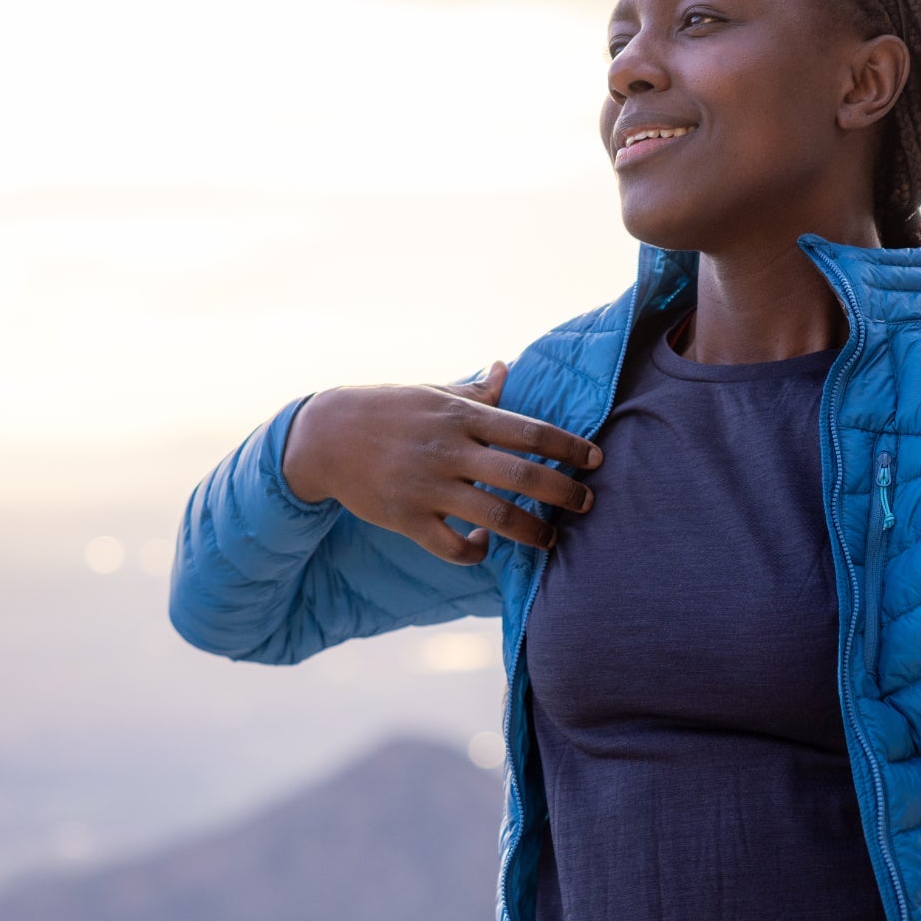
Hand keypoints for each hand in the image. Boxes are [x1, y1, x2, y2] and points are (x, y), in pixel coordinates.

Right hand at [280, 361, 600, 564]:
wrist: (324, 437)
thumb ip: (474, 392)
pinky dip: (477, 551)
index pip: (528, 430)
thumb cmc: (388, 412)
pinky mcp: (408, 520)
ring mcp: (428, 488)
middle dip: (563, 492)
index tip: (595, 458)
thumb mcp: (431, 393)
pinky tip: (485, 545)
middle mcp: (449, 451)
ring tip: (551, 540)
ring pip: (496, 517)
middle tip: (588, 503)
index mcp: (460, 417)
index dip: (568, 446)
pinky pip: (453, 547)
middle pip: (522, 476)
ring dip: (532, 532)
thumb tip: (505, 368)